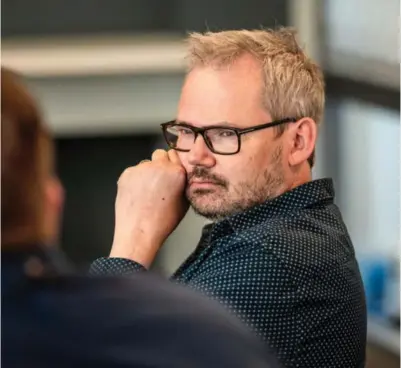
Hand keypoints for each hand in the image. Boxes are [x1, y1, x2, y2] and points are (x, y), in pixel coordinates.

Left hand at [110, 149, 188, 267]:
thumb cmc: (162, 222)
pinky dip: (135, 180)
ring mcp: (141, 169)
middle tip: (159, 181)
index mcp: (176, 172)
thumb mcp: (184, 203)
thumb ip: (183, 183)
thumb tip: (180, 176)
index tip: (170, 173)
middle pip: (160, 155)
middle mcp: (159, 166)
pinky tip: (137, 194)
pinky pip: (133, 171)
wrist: (139, 232)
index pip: (175, 155)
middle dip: (160, 165)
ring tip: (146, 192)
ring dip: (147, 173)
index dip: (173, 165)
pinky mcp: (127, 173)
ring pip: (146, 164)